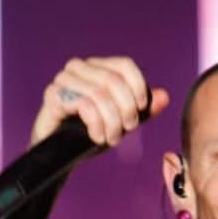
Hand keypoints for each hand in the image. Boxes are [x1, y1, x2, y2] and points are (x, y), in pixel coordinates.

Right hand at [30, 56, 169, 147]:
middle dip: (127, 109)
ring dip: (112, 122)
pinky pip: (84, 105)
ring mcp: (63, 79)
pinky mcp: (53, 95)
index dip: (139, 88)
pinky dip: (97, 125)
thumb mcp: (123, 122)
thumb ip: (144, 110)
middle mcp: (79, 67)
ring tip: (112, 139)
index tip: (142, 110)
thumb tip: (164, 96)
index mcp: (97, 67)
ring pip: (100, 94)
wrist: (61, 154)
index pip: (125, 65)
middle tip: (128, 129)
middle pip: (115, 80)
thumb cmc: (91, 133)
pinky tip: (97, 137)